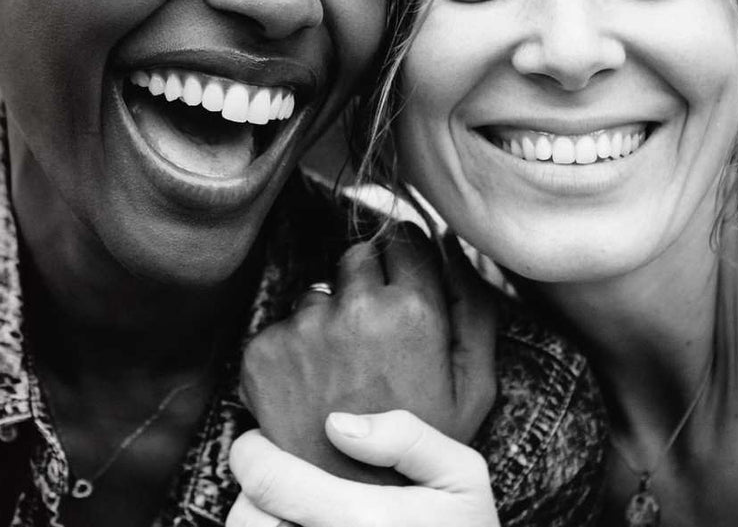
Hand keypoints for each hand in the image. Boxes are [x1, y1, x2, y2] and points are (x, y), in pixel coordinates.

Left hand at [227, 410, 499, 526]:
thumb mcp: (462, 478)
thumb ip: (406, 439)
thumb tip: (335, 424)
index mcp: (362, 521)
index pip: (266, 481)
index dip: (250, 452)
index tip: (262, 442)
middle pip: (247, 519)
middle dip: (255, 491)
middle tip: (283, 479)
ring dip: (262, 523)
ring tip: (294, 511)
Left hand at [240, 226, 496, 483]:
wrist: (352, 501)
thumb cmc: (422, 445)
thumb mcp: (473, 384)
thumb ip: (474, 306)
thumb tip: (453, 243)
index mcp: (412, 309)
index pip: (403, 238)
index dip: (407, 263)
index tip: (404, 290)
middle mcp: (354, 309)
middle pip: (356, 255)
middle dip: (366, 283)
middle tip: (374, 337)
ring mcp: (303, 329)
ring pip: (316, 292)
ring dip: (328, 317)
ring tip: (344, 373)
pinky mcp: (263, 351)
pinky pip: (281, 326)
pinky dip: (293, 349)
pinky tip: (313, 389)